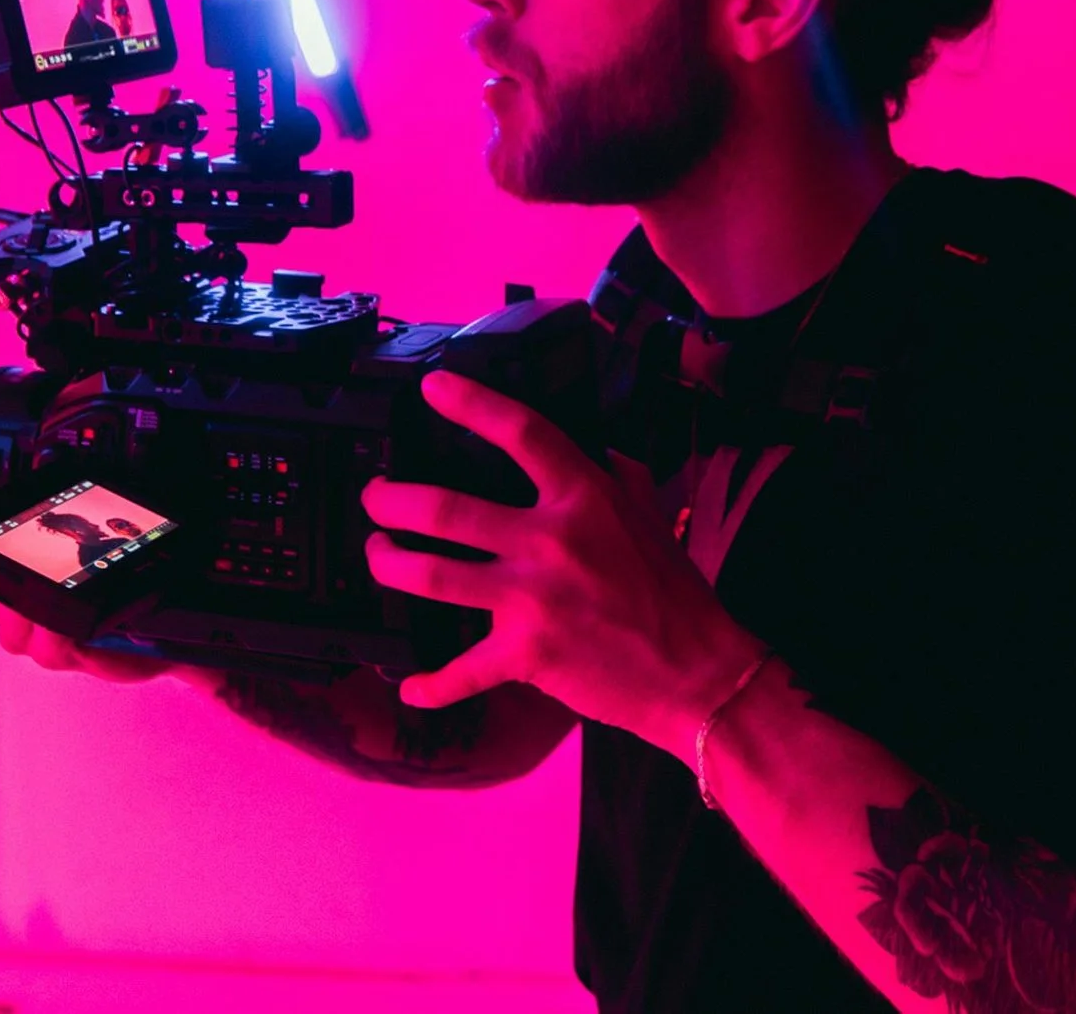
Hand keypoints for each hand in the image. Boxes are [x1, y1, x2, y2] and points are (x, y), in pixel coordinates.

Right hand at [0, 482, 193, 685]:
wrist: (142, 630)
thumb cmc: (92, 587)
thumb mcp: (61, 540)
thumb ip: (32, 513)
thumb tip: (27, 458)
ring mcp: (28, 629)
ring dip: (9, 594)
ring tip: (25, 573)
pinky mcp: (64, 649)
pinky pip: (45, 646)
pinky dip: (48, 632)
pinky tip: (59, 623)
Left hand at [361, 371, 765, 755]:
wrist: (698, 671)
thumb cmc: (674, 592)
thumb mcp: (648, 513)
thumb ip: (611, 475)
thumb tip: (587, 445)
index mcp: (584, 498)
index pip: (520, 433)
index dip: (470, 403)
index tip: (432, 388)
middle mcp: (552, 541)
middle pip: (446, 510)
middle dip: (393, 500)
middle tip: (377, 498)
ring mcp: (533, 599)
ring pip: (432, 576)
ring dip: (390, 564)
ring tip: (379, 555)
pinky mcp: (526, 655)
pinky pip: (460, 672)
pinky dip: (429, 685)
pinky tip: (407, 687)